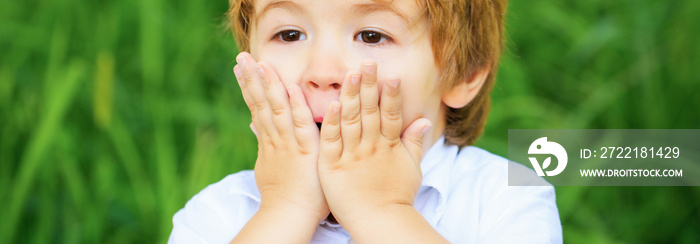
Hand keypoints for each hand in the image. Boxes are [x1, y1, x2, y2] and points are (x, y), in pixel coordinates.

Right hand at [233, 52, 328, 222]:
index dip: (249, 87)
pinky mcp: (306, 150)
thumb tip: (253, 126)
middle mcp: (276, 139)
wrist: (289, 216)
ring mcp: (289, 143)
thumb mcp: (268, 166)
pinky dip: (296, 105)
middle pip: (261, 103)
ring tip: (259, 63)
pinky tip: (291, 87)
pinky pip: (300, 124)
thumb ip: (263, 143)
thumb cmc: (285, 196)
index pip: (257, 108)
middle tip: (242, 56)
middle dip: (251, 79)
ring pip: (277, 108)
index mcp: (269, 142)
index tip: (241, 67)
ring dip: (269, 85)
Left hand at [317, 61, 431, 229]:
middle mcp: (371, 147)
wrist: (379, 222)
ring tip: (351, 74)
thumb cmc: (396, 196)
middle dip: (369, 86)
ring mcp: (351, 156)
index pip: (390, 114)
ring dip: (351, 96)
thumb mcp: (411, 168)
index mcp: (388, 146)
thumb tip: (423, 120)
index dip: (391, 95)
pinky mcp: (332, 167)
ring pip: (351, 121)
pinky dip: (331, 123)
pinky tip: (332, 105)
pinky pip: (331, 141)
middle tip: (368, 63)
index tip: (391, 75)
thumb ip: (414, 142)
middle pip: (370, 111)